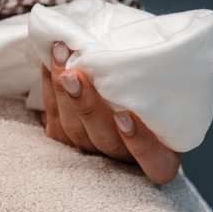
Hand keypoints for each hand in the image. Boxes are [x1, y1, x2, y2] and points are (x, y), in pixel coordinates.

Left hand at [40, 41, 179, 184]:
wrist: (124, 85)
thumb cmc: (155, 87)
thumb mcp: (163, 87)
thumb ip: (154, 80)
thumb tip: (143, 47)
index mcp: (161, 154)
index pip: (155, 164)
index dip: (140, 144)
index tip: (124, 115)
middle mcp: (126, 159)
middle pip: (105, 140)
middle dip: (86, 106)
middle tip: (74, 74)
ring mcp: (93, 152)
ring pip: (74, 131)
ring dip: (62, 91)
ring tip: (59, 56)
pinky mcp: (65, 142)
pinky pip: (54, 121)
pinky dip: (50, 89)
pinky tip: (49, 63)